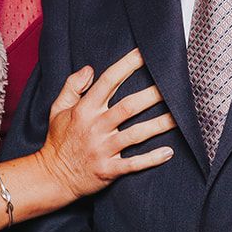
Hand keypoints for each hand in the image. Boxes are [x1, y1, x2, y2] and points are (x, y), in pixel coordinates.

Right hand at [35, 47, 175, 200]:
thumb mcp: (57, 109)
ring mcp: (102, 149)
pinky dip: (152, 159)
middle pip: (128, 107)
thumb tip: (89, 68)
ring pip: (136, 134)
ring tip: (179, 116)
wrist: (52, 177)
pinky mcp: (108, 170)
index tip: (145, 53)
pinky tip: (169, 152)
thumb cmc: (58, 140)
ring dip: (159, 125)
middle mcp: (95, 127)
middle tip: (173, 84)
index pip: (108, 81)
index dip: (127, 65)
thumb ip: (72, 86)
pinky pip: (134, 164)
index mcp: (84, 110)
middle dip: (152, 95)